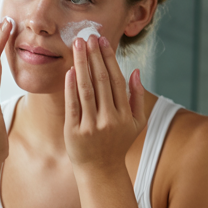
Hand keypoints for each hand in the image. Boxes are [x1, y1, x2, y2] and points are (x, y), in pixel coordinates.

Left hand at [63, 34, 146, 174]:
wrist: (100, 171)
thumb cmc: (117, 143)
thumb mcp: (136, 123)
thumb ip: (137, 97)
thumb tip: (136, 71)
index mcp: (125, 114)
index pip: (116, 80)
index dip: (109, 59)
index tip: (102, 41)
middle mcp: (109, 119)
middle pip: (101, 81)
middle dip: (94, 56)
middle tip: (87, 36)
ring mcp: (91, 126)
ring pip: (86, 89)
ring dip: (82, 65)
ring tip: (77, 46)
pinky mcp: (74, 132)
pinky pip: (72, 105)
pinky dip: (71, 87)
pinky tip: (70, 70)